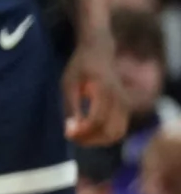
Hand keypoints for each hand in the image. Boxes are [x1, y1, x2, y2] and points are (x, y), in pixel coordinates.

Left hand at [63, 32, 127, 146]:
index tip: (67, 134)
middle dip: (90, 140)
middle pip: (110, 131)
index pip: (97, 120)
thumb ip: (70, 107)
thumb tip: (71, 132)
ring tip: (78, 137)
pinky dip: (104, 137)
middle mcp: (120, 98)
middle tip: (72, 137)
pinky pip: (118, 130)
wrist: (99, 53)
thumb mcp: (69, 84)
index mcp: (105, 90)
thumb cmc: (80, 67)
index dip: (83, 132)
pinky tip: (87, 132)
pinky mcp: (126, 109)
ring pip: (116, 134)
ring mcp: (126, 104)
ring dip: (97, 141)